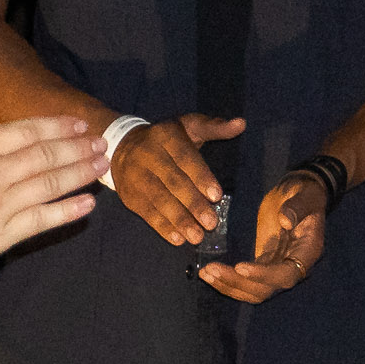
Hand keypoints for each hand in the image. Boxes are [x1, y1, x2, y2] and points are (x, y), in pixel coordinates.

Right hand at [0, 81, 98, 275]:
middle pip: (45, 156)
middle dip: (78, 148)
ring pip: (50, 185)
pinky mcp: (1, 237)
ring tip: (103, 165)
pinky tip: (87, 204)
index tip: (79, 124)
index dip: (57, 126)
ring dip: (80, 174)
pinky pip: (41, 221)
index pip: (26, 131)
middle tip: (102, 143)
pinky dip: (67, 212)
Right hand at [112, 112, 240, 247]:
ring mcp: (135, 176)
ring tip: (197, 236)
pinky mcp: (130, 195)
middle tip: (211, 223)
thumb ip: (214, 127)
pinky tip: (178, 239)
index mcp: (165, 135)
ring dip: (179, 220)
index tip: (217, 196)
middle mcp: (147, 154)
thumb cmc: (167, 140)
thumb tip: (241, 124)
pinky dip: (163, 227)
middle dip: (193, 204)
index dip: (200, 177)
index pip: (184, 157)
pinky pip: (147, 213)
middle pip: (172, 182)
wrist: (123, 147)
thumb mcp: (189, 126)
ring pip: (159, 200)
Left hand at [199, 169, 331, 304]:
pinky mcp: (263, 265)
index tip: (240, 267)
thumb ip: (297, 207)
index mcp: (307, 253)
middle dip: (237, 283)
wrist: (300, 196)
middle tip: (211, 269)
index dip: (263, 275)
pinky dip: (227, 282)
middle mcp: (293, 268)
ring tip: (205, 273)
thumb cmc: (305, 194)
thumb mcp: (305, 195)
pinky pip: (246, 282)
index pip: (286, 274)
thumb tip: (285, 220)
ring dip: (228, 286)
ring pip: (253, 291)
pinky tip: (208, 273)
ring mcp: (276, 269)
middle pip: (265, 289)